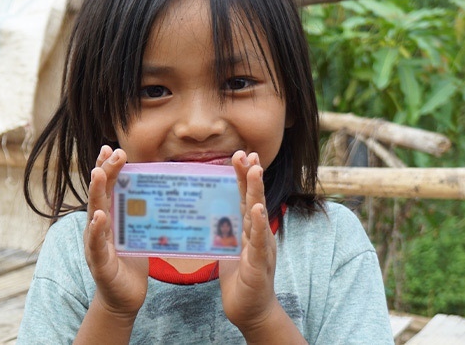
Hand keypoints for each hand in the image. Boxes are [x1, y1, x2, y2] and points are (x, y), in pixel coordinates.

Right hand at [84, 145, 148, 318]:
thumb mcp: (141, 232)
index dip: (107, 167)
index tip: (111, 148)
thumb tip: (168, 192)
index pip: (108, 187)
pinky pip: (97, 244)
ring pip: (94, 213)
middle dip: (105, 171)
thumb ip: (147, 214)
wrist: (125, 298)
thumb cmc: (133, 263)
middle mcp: (98, 226)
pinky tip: (99, 217)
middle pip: (100, 193)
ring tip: (99, 174)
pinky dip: (97, 230)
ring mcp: (96, 243)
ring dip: (96, 192)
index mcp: (110, 217)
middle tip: (112, 151)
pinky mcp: (100, 262)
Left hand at [219, 151, 282, 334]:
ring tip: (255, 170)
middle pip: (252, 199)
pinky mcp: (259, 264)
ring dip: (256, 192)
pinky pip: (259, 242)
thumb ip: (221, 232)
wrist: (251, 311)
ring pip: (258, 215)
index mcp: (248, 230)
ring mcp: (260, 248)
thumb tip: (204, 214)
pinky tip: (257, 210)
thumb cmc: (240, 281)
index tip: (240, 155)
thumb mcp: (226, 250)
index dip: (242, 177)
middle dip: (249, 175)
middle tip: (246, 153)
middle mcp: (257, 234)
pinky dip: (259, 224)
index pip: (243, 198)